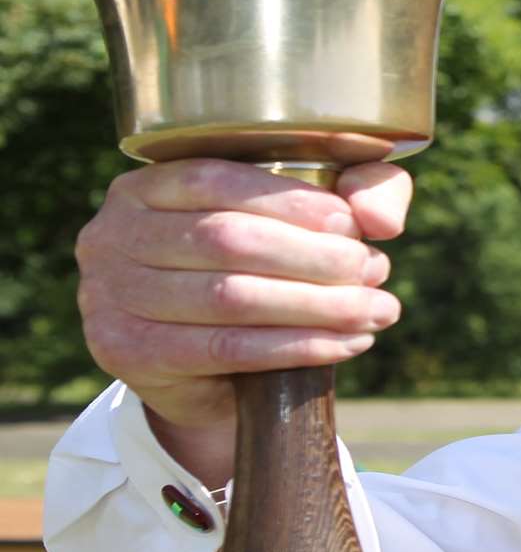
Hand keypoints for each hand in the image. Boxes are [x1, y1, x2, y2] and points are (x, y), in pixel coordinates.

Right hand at [75, 159, 412, 438]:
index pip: (216, 180)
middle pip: (227, 239)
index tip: (353, 226)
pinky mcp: (128, 352)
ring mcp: (110, 295)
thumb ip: (359, 187)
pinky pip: (224, 348)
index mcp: (146, 186)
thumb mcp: (310, 217)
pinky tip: (348, 343)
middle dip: (315, 257)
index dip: (291, 201)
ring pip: (229, 296)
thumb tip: (378, 217)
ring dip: (318, 306)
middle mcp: (112, 234)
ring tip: (378, 310)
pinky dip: (296, 347)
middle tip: (376, 271)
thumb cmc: (263, 273)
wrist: (208, 371)